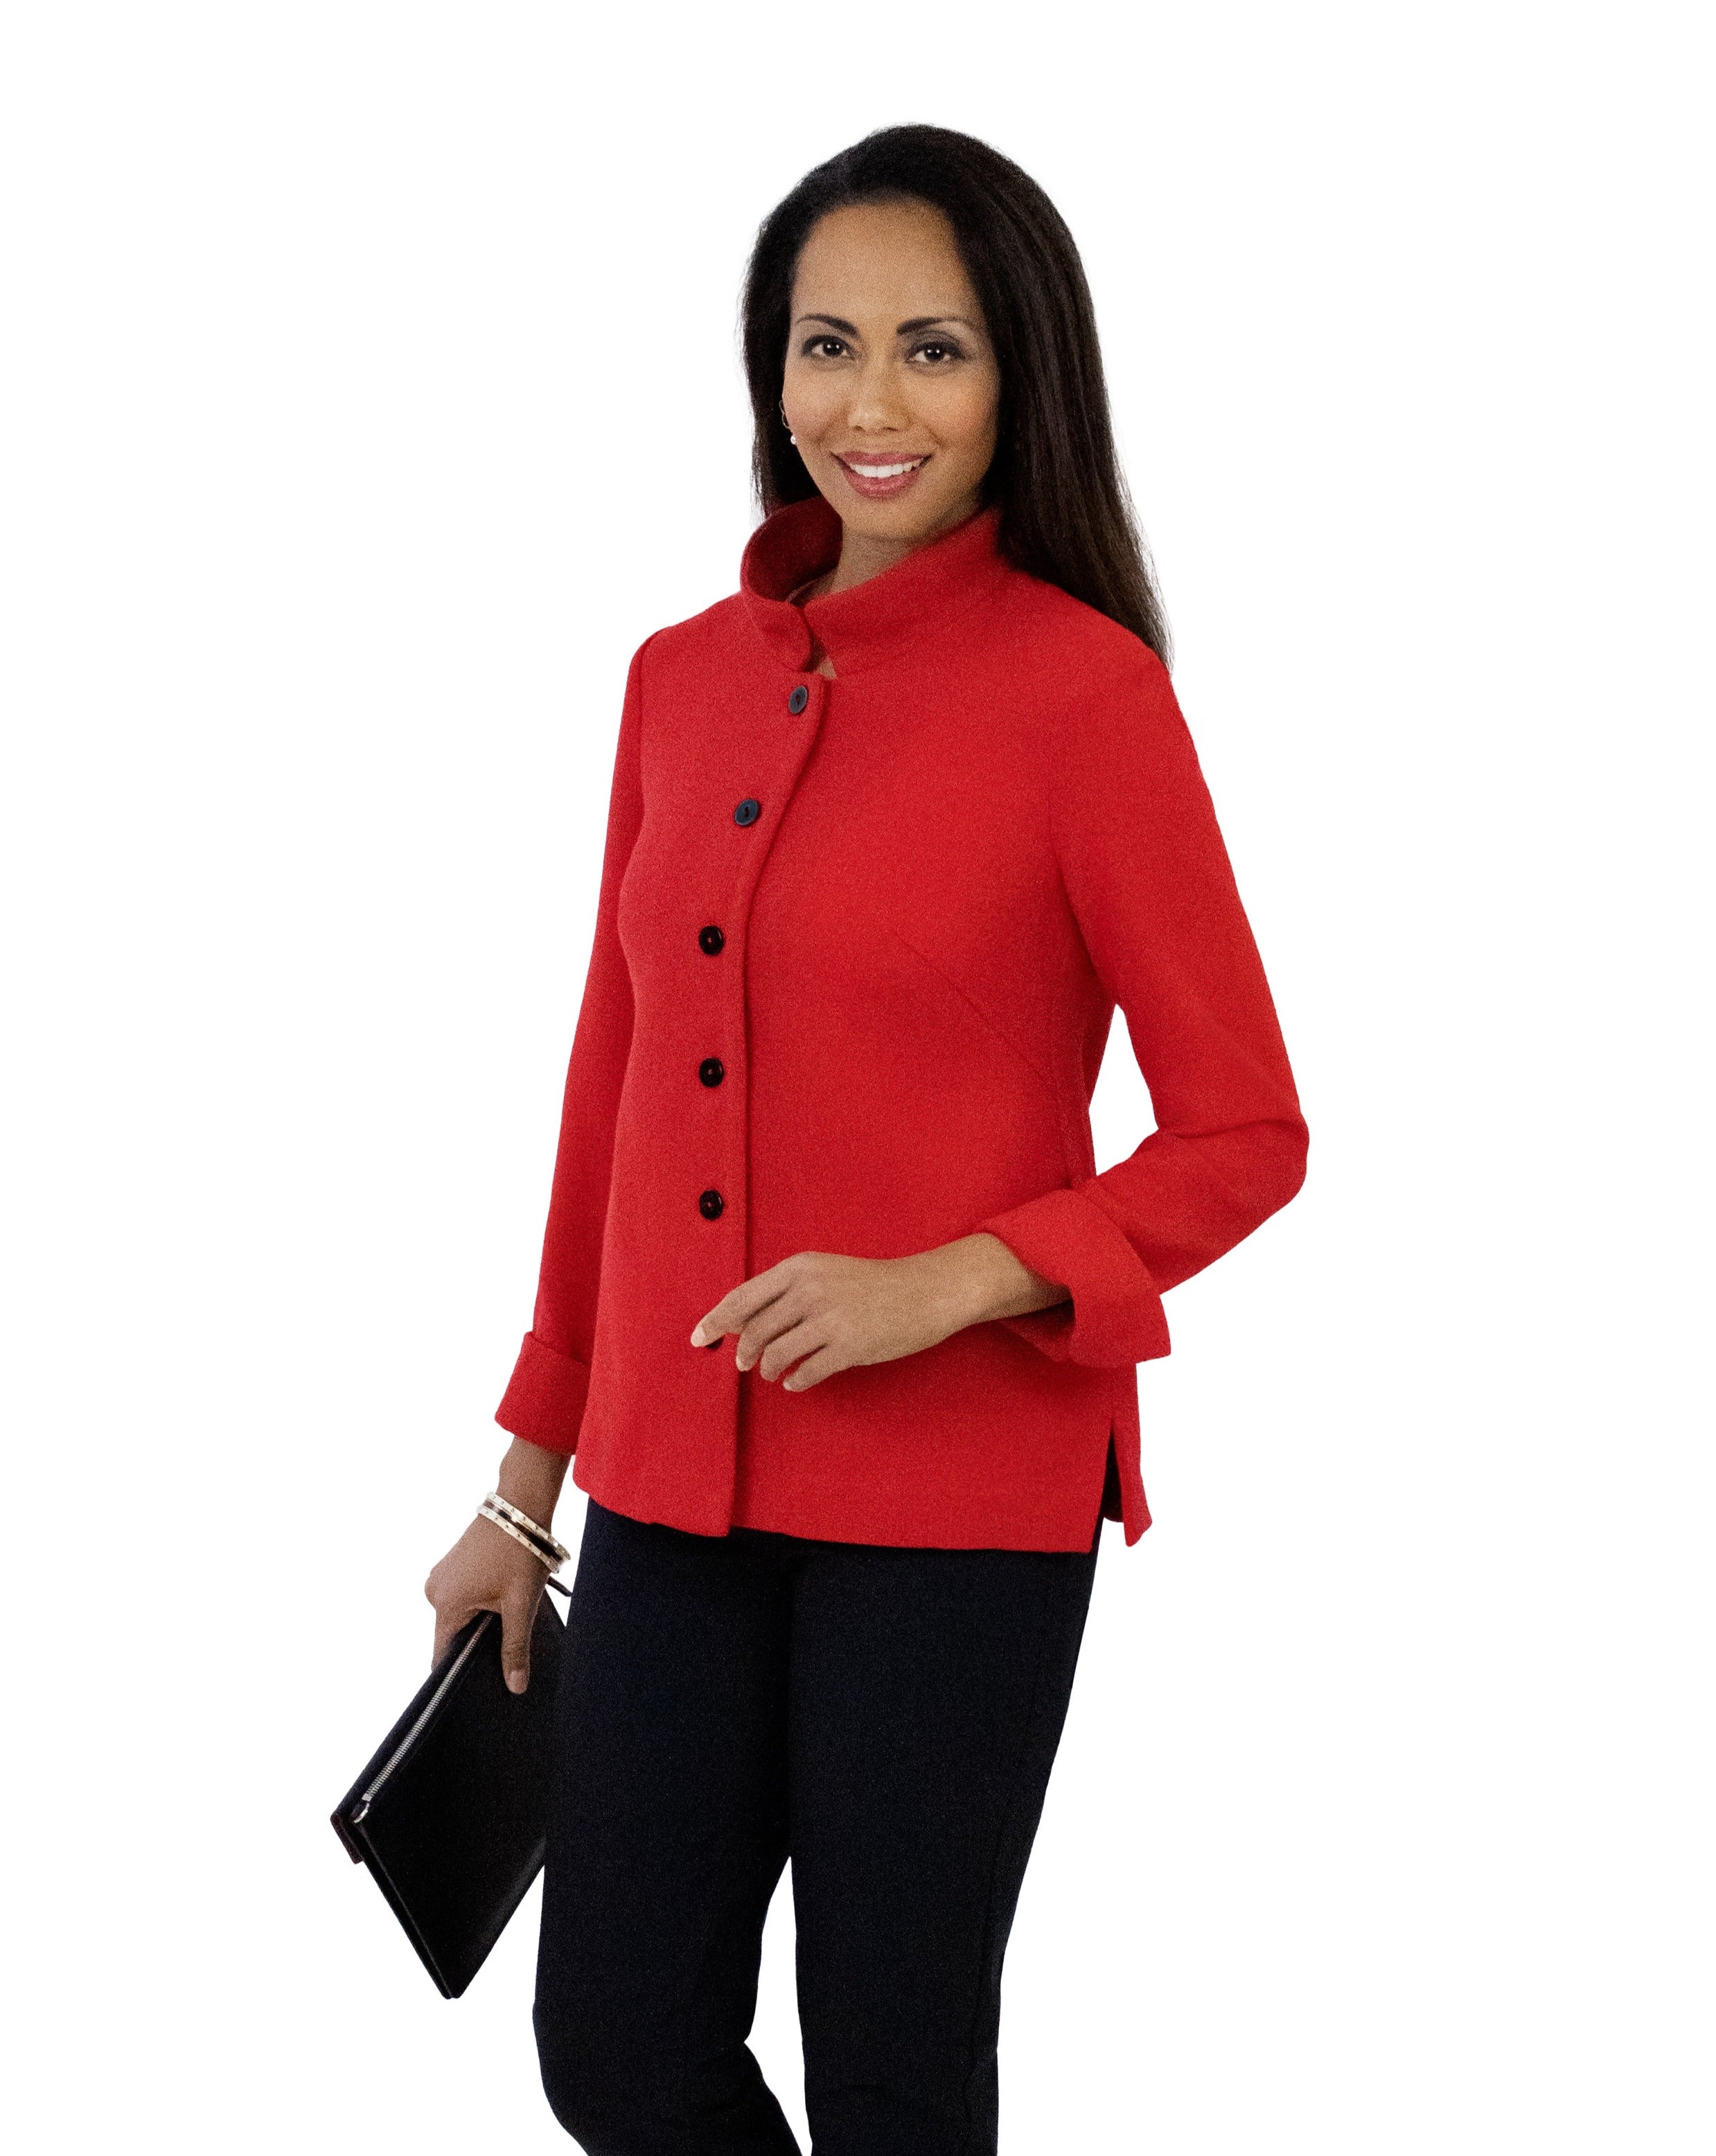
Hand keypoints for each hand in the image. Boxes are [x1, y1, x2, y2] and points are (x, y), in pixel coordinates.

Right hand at [424, 1441, 569, 1692]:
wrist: (521, 1505)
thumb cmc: (520, 1551)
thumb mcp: (521, 1604)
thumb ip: (515, 1648)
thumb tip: (515, 1687)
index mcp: (445, 1603)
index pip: (443, 1654)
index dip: (460, 1673)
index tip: (478, 1686)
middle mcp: (435, 1590)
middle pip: (453, 1634)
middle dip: (477, 1643)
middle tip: (507, 1645)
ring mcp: (441, 1575)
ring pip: (460, 1615)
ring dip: (482, 1620)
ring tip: (508, 1615)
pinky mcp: (452, 1565)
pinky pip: (462, 1596)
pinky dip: (480, 1603)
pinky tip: (502, 1598)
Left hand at [688, 1233, 1067, 1391]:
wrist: (926, 1290)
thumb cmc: (873, 1283)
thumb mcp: (825, 1272)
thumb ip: (786, 1290)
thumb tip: (742, 1321)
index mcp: (799, 1268)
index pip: (741, 1297)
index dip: (715, 1321)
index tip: (698, 1338)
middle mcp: (809, 1290)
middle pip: (754, 1330)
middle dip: (743, 1352)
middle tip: (744, 1363)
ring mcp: (830, 1319)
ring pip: (776, 1354)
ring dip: (767, 1368)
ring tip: (772, 1372)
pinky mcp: (850, 1346)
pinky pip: (806, 1373)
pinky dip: (796, 1381)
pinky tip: (797, 1381)